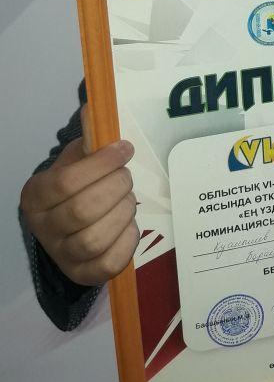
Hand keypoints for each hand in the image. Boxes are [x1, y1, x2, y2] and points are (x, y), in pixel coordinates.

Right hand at [20, 106, 139, 285]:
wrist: (69, 229)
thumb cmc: (76, 187)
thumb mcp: (76, 160)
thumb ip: (88, 137)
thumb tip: (95, 107)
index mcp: (36, 196)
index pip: (67, 181)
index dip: (102, 163)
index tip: (124, 149)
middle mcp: (44, 229)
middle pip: (83, 210)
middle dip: (116, 186)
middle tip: (126, 176)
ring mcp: (63, 256)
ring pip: (96, 238)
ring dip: (123, 212)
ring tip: (127, 199)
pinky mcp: (85, 274)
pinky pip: (110, 262)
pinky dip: (127, 240)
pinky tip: (128, 225)